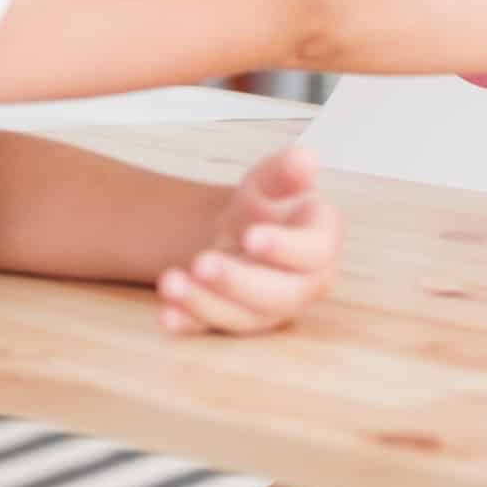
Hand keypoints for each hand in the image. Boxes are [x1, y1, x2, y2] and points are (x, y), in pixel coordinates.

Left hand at [156, 145, 343, 335]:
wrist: (237, 232)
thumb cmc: (264, 207)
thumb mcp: (272, 179)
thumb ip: (286, 171)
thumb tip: (305, 157)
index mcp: (320, 245)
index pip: (314, 252)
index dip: (284, 247)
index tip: (250, 236)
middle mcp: (302, 285)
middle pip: (279, 295)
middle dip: (238, 282)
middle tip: (202, 262)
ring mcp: (268, 310)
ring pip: (244, 317)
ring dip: (205, 303)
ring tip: (170, 281)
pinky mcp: (235, 322)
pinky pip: (214, 329)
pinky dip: (190, 323)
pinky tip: (167, 314)